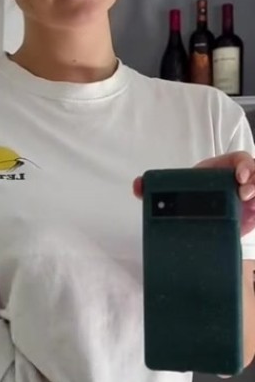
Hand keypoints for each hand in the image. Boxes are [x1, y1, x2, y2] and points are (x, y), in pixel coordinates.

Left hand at [132, 152, 254, 236]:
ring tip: (249, 204)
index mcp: (225, 168)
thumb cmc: (194, 192)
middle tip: (244, 193)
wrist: (199, 212)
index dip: (245, 166)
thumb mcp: (181, 186)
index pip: (242, 160)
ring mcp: (249, 198)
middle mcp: (241, 181)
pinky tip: (250, 221)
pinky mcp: (251, 215)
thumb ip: (157, 186)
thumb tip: (138, 185)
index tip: (239, 176)